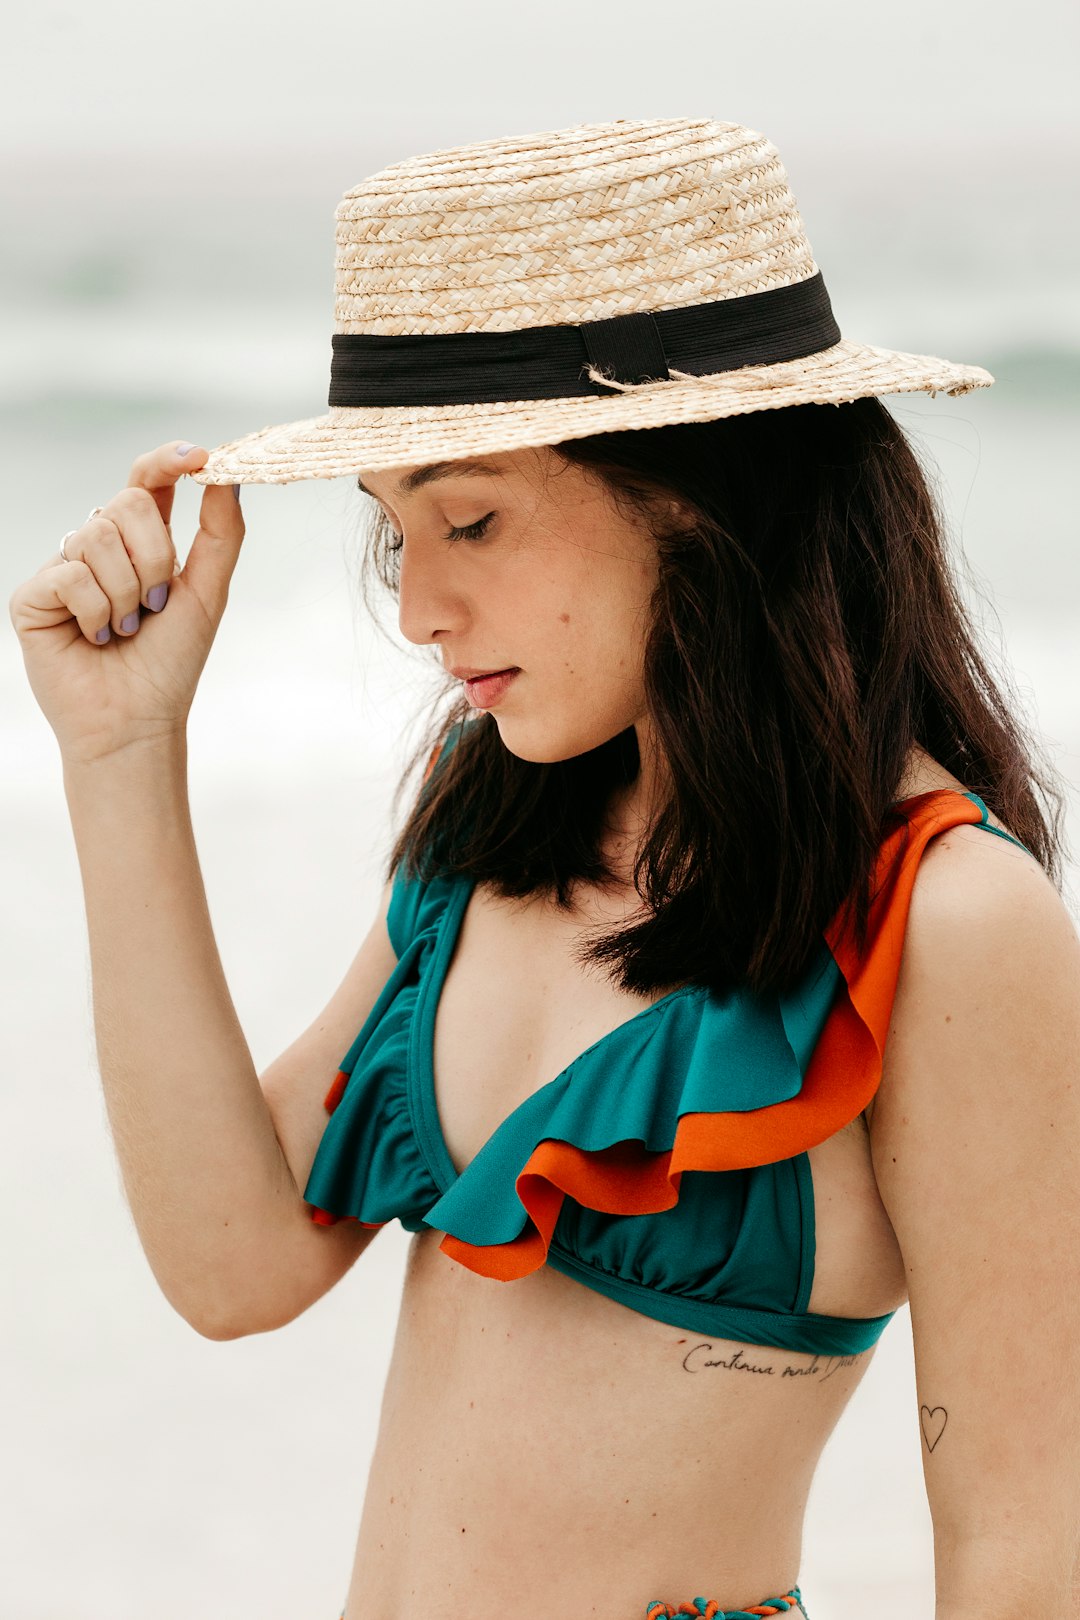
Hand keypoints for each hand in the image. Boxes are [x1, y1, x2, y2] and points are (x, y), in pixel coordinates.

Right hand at [8, 441, 244, 765]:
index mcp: (139, 543)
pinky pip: (70, 574)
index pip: (146, 482)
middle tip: (156, 607)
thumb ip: (220, 535)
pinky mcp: (33, 595)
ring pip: (97, 537)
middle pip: (127, 503)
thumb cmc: (170, 663)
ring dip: (127, 593)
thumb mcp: (207, 594)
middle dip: (153, 557)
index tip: (197, 456)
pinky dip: (96, 611)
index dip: (167, 462)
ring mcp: (63, 568)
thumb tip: (228, 476)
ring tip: (124, 630)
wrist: (137, 721)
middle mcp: (98, 548)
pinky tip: (95, 639)